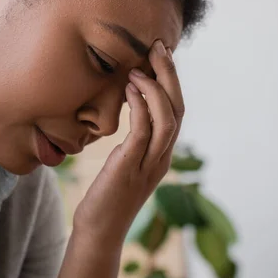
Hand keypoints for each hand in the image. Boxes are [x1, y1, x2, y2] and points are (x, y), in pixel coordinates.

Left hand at [73, 39, 184, 248]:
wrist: (99, 231)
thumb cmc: (107, 195)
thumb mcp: (124, 163)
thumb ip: (135, 141)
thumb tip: (134, 114)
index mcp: (162, 154)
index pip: (177, 111)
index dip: (172, 81)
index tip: (160, 55)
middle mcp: (162, 158)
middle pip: (178, 109)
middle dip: (170, 76)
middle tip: (158, 47)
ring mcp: (150, 164)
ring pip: (168, 119)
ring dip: (157, 88)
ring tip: (141, 65)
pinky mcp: (131, 167)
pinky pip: (143, 131)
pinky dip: (141, 106)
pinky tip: (130, 88)